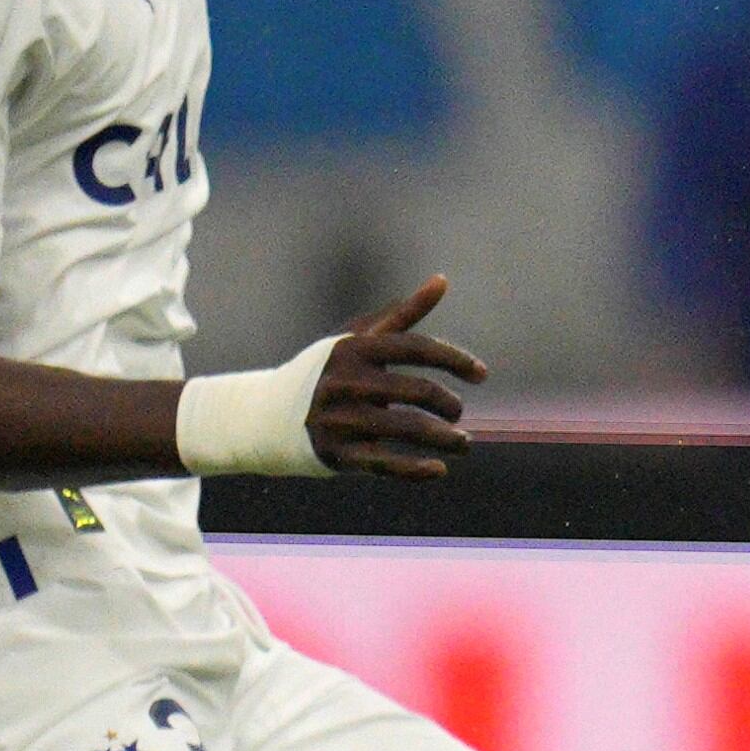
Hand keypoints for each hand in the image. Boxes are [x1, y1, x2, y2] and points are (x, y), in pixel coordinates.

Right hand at [311, 276, 489, 478]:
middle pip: (418, 391)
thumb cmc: (326, 371)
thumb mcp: (358, 339)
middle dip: (449, 405)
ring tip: (464, 444)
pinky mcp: (336, 454)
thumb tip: (443, 280)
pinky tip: (439, 470)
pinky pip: (385, 464)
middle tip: (458, 412)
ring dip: (445, 439)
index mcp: (354, 348)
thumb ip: (403, 315)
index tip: (482, 374)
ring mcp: (340, 419)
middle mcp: (346, 381)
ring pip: (408, 429)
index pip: (417, 348)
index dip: (455, 359)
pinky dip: (416, 470)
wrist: (267, 415)